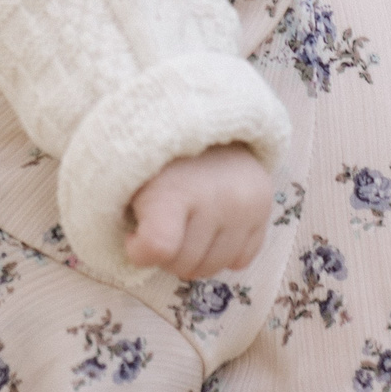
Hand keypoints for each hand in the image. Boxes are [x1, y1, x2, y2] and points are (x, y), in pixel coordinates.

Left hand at [123, 142, 270, 277]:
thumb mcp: (128, 177)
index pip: (158, 246)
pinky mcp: (266, 212)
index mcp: (175, 187)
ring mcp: (246, 208)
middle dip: (167, 254)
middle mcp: (217, 199)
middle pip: (184, 265)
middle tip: (162, 224)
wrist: (206, 123)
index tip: (133, 234)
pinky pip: (240, 261)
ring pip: (213, 268)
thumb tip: (136, 254)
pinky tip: (211, 226)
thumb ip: (124, 214)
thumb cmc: (157, 157)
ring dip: (195, 256)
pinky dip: (223, 252)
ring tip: (186, 224)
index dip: (139, 250)